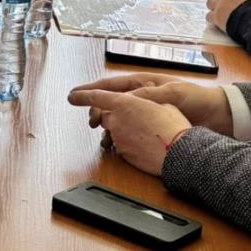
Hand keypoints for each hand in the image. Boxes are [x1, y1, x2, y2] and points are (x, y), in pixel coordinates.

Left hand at [66, 86, 194, 175]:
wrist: (179, 154)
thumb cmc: (173, 127)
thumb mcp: (164, 104)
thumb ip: (148, 100)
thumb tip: (147, 97)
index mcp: (125, 104)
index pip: (96, 97)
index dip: (82, 96)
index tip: (72, 96)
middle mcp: (117, 121)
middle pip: (105, 116)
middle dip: (112, 115)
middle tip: (130, 117)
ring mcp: (119, 139)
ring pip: (114, 132)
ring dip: (123, 130)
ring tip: (144, 131)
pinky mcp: (124, 155)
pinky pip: (122, 145)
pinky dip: (129, 143)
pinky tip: (145, 143)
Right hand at [70, 74, 233, 135]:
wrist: (218, 116)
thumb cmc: (197, 99)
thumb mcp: (173, 93)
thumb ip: (150, 94)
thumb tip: (128, 97)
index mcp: (144, 83)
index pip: (111, 86)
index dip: (91, 91)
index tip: (74, 96)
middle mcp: (142, 96)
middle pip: (111, 102)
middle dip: (96, 111)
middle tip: (89, 123)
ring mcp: (146, 111)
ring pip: (118, 117)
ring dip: (108, 126)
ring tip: (100, 136)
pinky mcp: (153, 125)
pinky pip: (130, 130)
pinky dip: (121, 136)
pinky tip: (117, 144)